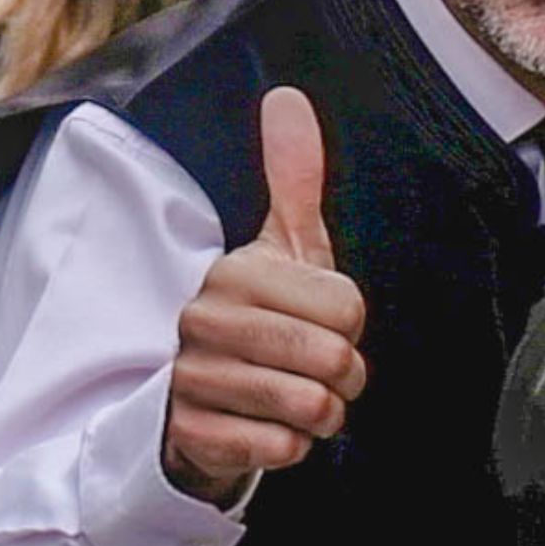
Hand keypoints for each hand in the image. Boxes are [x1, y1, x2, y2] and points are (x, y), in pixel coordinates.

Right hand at [161, 87, 370, 504]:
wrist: (198, 397)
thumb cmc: (259, 317)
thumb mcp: (281, 249)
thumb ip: (291, 179)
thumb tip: (286, 97)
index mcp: (235, 272)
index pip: (346, 306)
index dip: (352, 325)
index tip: (328, 324)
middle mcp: (204, 323)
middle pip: (332, 358)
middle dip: (346, 375)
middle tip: (324, 372)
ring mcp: (192, 382)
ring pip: (310, 407)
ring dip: (323, 413)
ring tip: (303, 400)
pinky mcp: (192, 436)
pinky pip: (282, 448)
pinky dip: (291, 446)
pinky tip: (271, 429)